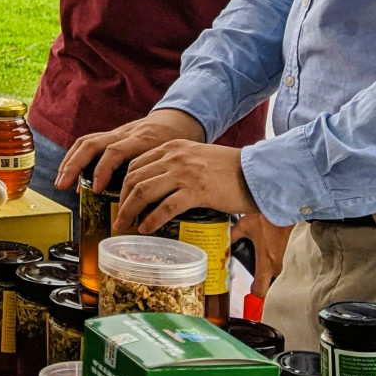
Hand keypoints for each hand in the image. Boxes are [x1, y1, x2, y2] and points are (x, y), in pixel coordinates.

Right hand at [57, 108, 204, 194]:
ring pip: (86, 142)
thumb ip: (162, 177)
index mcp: (142, 140)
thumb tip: (154, 211)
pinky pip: (88, 143)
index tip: (97, 190)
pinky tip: (69, 173)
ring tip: (61, 182)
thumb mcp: (175, 159)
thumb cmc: (178, 144)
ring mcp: (115, 134)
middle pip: (92, 144)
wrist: (178, 120)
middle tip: (64, 186)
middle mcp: (124, 135)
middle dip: (74, 165)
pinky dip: (75, 158)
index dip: (103, 170)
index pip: (115, 151)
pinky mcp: (111, 136)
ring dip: (69, 162)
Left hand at [115, 141, 260, 235]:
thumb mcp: (198, 158)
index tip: (119, 199)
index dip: (123, 184)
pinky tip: (146, 228)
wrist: (258, 172)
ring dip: (129, 211)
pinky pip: (165, 207)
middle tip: (118, 218)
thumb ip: (179, 167)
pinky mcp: (196, 191)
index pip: (136, 164)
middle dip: (122, 200)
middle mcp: (174, 157)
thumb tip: (162, 189)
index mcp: (173, 147)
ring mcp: (184, 173)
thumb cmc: (231, 170)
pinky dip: (151, 219)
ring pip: (144, 191)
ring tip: (125, 225)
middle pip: (135, 178)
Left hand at [234, 212, 293, 297]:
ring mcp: (280, 261)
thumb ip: (232, 235)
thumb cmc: (267, 219)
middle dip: (253, 280)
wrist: (284, 210)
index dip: (252, 293)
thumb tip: (224, 241)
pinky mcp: (282, 255)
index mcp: (265, 262)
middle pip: (264, 283)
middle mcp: (274, 265)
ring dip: (259, 272)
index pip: (260, 290)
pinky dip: (264, 263)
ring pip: (268, 274)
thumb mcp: (244, 226)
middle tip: (241, 271)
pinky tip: (256, 252)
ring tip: (247, 260)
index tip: (246, 289)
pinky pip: (271, 266)